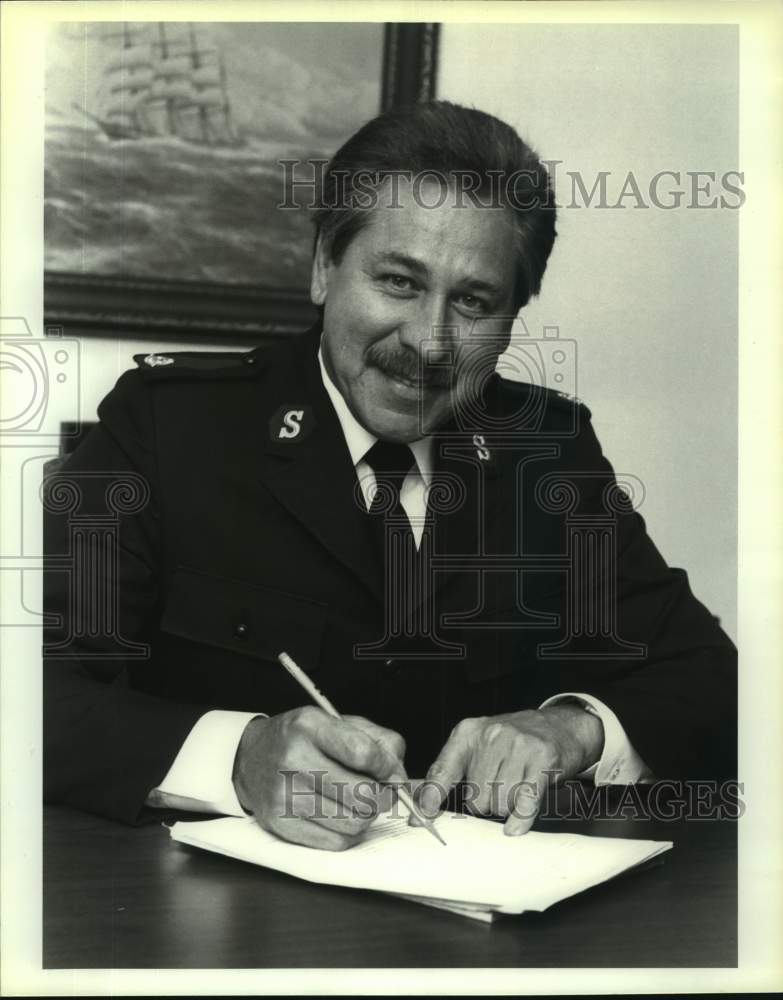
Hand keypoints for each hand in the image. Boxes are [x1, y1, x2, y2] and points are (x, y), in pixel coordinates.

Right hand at [233, 707, 406, 850]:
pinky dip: (348, 833)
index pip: (363, 753)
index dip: (387, 766)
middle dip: (382, 795)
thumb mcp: (339, 722)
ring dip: (366, 815)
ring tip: (358, 802)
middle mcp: (293, 759)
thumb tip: (398, 776)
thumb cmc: (305, 740)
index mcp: (309, 726)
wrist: (252, 758)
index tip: (390, 770)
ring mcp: (284, 795)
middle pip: (362, 793)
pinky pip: (336, 842)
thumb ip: (379, 741)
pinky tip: (341, 814)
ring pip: (353, 822)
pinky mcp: (281, 824)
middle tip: (379, 790)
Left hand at [417, 704, 603, 835]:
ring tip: (515, 788)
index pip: (442, 770)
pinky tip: (516, 826)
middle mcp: (490, 736)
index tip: (420, 817)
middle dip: (485, 804)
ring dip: (506, 807)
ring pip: (499, 805)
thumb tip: (424, 806)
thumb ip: (450, 771)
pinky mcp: (542, 761)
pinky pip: (525, 803)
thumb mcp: (477, 744)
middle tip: (498, 788)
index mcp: (468, 733)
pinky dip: (519, 820)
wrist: (559, 726)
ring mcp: (517, 746)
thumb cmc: (512, 742)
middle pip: (475, 799)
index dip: (430, 797)